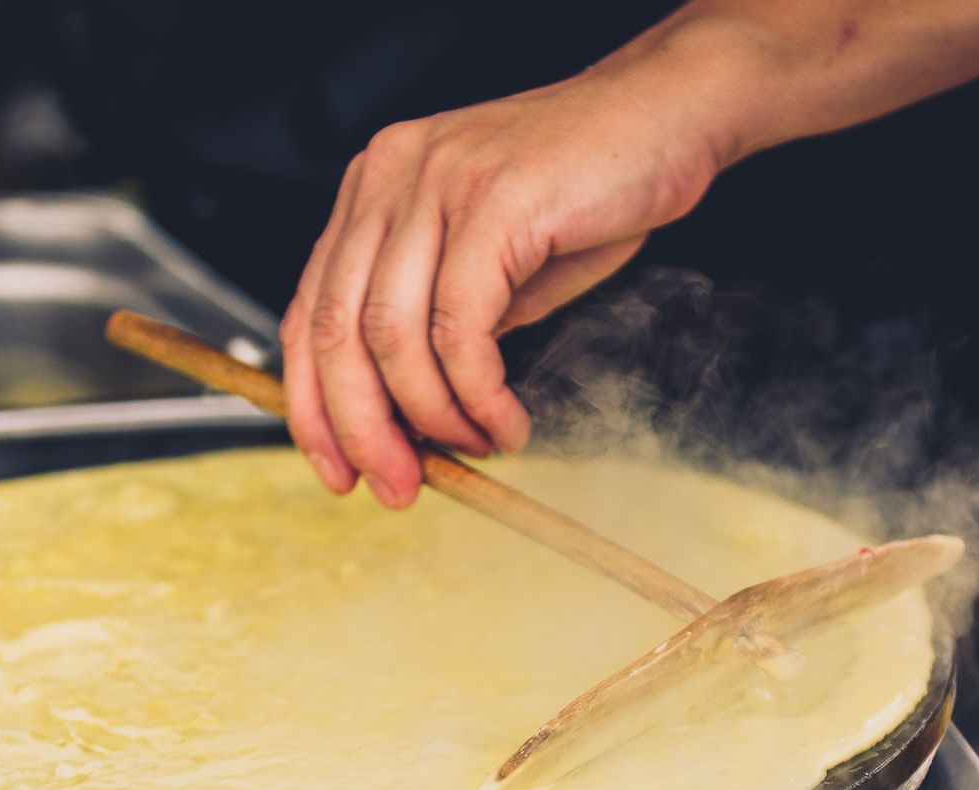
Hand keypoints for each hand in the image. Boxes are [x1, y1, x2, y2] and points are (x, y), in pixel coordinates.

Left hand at [280, 29, 744, 507]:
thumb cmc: (588, 190)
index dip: (312, 406)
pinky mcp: (493, 202)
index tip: (337, 471)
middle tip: (398, 488)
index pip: (308, 312)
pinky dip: (479, 395)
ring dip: (430, 420)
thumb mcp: (491, 263)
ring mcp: (437, 183)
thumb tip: (407, 421)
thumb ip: (441, 323)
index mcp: (374, 188)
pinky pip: (461, 329)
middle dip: (361, 430)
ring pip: (391, 337)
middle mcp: (389, 177)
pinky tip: (507, 423)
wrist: (671, 112)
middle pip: (333, 331)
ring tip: (475, 449)